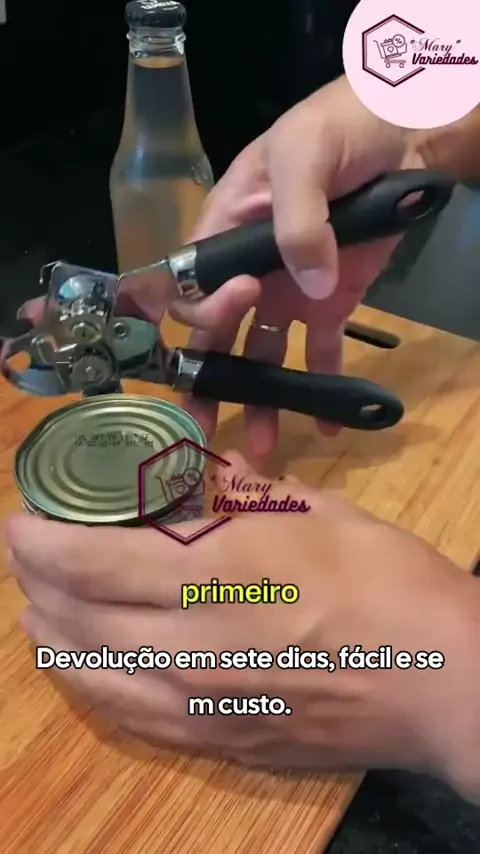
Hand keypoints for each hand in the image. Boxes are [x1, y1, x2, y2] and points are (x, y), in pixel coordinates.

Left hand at [6, 453, 478, 800]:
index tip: (21, 522)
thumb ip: (241, 492)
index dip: (37, 541)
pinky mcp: (216, 742)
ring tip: (46, 604)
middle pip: (71, 619)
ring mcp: (198, 704)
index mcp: (214, 570)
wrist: (439, 678)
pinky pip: (127, 717)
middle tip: (32, 556)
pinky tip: (91, 662)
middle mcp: (190, 643)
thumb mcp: (313, 509)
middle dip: (34, 583)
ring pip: (88, 674)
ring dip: (53, 633)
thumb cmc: (382, 578)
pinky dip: (91, 683)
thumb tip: (203, 473)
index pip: (86, 561)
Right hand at [13, 77, 423, 465]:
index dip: (201, 310)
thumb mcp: (303, 156)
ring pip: (262, 355)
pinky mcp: (330, 304)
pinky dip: (323, 388)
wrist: (402, 134)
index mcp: (225, 231)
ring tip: (260, 450)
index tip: (236, 308)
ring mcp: (288, 291)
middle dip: (208, 382)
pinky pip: (320, 352)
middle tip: (199, 429)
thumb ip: (296, 220)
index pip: (193, 285)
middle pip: (216, 335)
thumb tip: (305, 288)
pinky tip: (329, 426)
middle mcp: (248, 270)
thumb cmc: (336, 128)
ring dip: (261, 401)